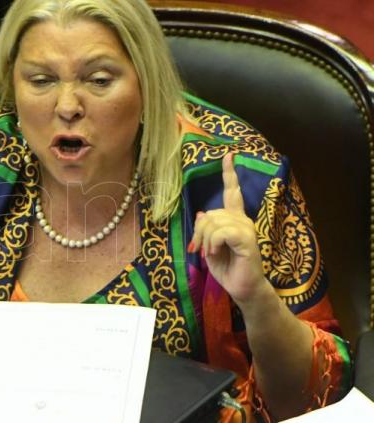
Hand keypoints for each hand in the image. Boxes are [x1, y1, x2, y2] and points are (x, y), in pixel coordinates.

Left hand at [188, 153, 267, 305]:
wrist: (242, 289)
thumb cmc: (228, 270)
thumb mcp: (209, 247)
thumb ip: (206, 230)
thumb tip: (202, 214)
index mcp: (235, 220)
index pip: (232, 192)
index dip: (229, 173)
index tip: (229, 154)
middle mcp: (242, 220)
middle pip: (209, 213)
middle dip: (199, 232)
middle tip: (201, 249)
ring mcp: (246, 228)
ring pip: (213, 222)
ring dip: (205, 241)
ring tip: (212, 254)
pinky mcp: (247, 239)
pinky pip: (221, 232)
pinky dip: (213, 244)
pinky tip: (217, 253)